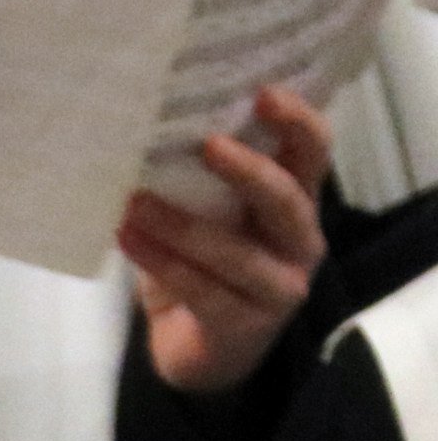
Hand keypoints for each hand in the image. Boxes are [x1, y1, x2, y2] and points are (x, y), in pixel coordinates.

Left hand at [124, 85, 330, 396]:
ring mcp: (279, 286)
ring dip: (181, 224)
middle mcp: (299, 241)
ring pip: (237, 252)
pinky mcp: (246, 323)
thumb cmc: (202, 264)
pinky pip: (202, 290)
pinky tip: (126, 237)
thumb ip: (197, 176)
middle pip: (288, 200)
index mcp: (295, 202)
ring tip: (132, 201)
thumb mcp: (207, 213)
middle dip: (248, 170)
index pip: (313, 153)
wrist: (199, 347)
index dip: (298, 122)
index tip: (264, 93)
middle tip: (206, 144)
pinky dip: (160, 261)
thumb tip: (143, 123)